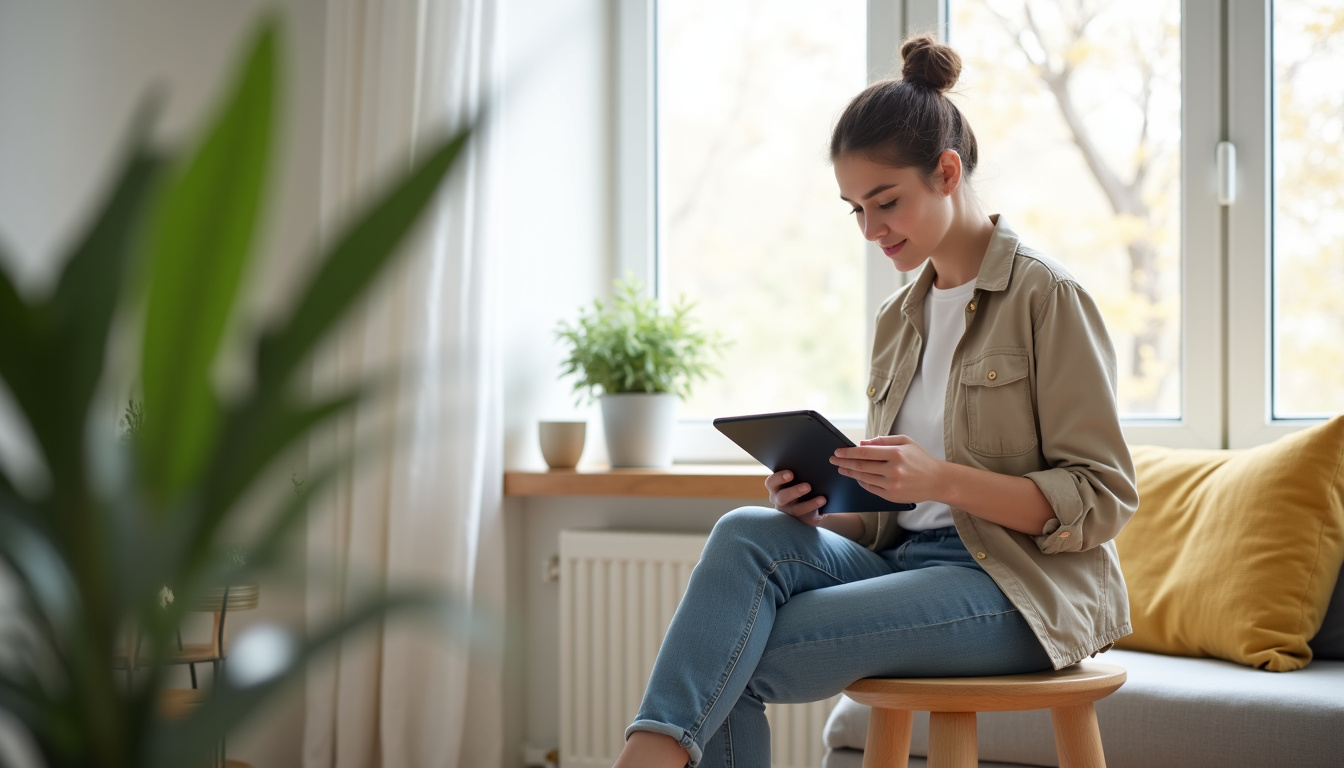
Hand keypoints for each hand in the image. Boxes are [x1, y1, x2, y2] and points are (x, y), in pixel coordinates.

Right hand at [765, 469, 825, 526]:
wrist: (813, 499)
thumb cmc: (803, 481)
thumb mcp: (799, 476)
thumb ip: (800, 470)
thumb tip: (813, 463)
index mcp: (775, 487)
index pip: (771, 482)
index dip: (779, 478)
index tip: (791, 474)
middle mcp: (779, 500)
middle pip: (782, 497)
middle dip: (794, 491)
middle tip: (808, 486)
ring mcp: (789, 512)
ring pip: (796, 509)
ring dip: (809, 504)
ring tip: (822, 498)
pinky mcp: (801, 519)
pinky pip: (807, 516)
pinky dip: (816, 508)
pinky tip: (824, 501)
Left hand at [830, 434, 944, 504]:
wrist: (937, 481)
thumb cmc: (920, 459)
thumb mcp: (905, 442)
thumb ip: (883, 441)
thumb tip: (862, 443)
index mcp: (896, 454)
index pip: (865, 452)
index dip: (848, 452)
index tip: (838, 451)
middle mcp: (893, 470)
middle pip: (861, 466)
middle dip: (844, 462)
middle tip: (834, 459)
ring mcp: (892, 485)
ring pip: (864, 478)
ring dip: (850, 473)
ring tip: (841, 468)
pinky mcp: (891, 496)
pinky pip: (870, 488)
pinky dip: (861, 482)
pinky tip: (856, 477)